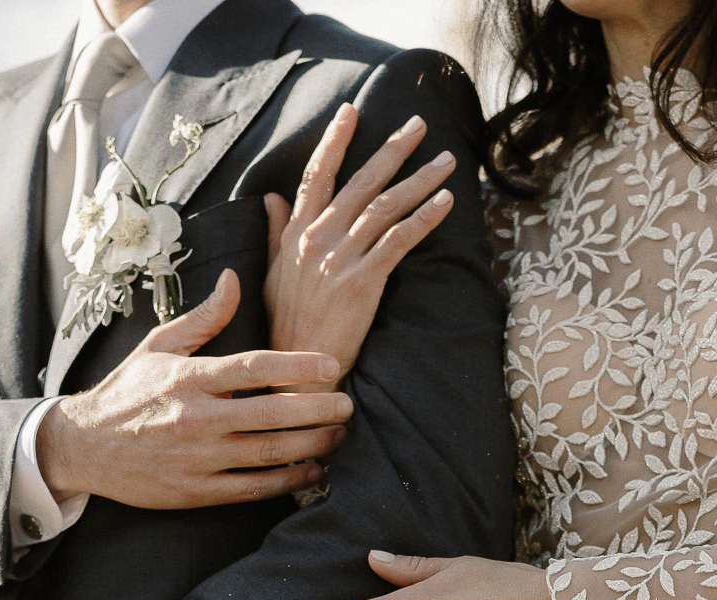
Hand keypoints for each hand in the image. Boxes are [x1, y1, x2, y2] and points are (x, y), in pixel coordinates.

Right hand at [37, 269, 353, 507]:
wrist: (83, 447)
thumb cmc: (126, 392)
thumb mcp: (157, 346)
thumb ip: (203, 318)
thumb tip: (234, 280)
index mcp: (190, 378)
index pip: (255, 367)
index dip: (299, 366)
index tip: (332, 365)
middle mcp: (196, 419)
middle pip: (271, 414)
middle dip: (317, 410)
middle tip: (348, 404)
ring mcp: (198, 459)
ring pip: (269, 454)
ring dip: (310, 446)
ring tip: (338, 436)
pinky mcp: (197, 492)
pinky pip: (253, 489)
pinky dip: (287, 481)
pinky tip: (312, 470)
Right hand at [263, 105, 455, 383]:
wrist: (294, 370)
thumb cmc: (286, 327)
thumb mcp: (273, 275)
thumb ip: (277, 232)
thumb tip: (271, 197)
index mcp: (297, 234)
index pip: (316, 175)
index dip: (334, 141)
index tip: (351, 111)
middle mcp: (318, 239)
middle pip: (361, 182)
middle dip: (392, 149)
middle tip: (418, 124)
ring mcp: (341, 259)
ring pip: (386, 207)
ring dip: (420, 180)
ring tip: (446, 162)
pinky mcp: (362, 283)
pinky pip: (399, 241)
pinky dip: (424, 220)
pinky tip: (445, 203)